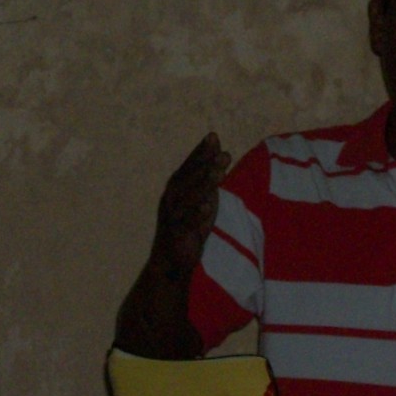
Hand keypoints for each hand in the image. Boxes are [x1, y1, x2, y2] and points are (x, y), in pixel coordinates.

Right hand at [151, 132, 231, 271]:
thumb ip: (210, 177)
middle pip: (188, 179)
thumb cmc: (189, 224)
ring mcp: (173, 216)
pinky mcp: (176, 235)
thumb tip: (224, 152)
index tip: (213, 136)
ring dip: (203, 185)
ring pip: (187, 199)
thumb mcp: (201, 198)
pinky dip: (195, 215)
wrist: (172, 259)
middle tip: (222, 153)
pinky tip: (207, 207)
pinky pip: (186, 224)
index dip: (200, 151)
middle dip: (204, 165)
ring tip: (218, 173)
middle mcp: (171, 198)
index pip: (189, 165)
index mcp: (177, 186)